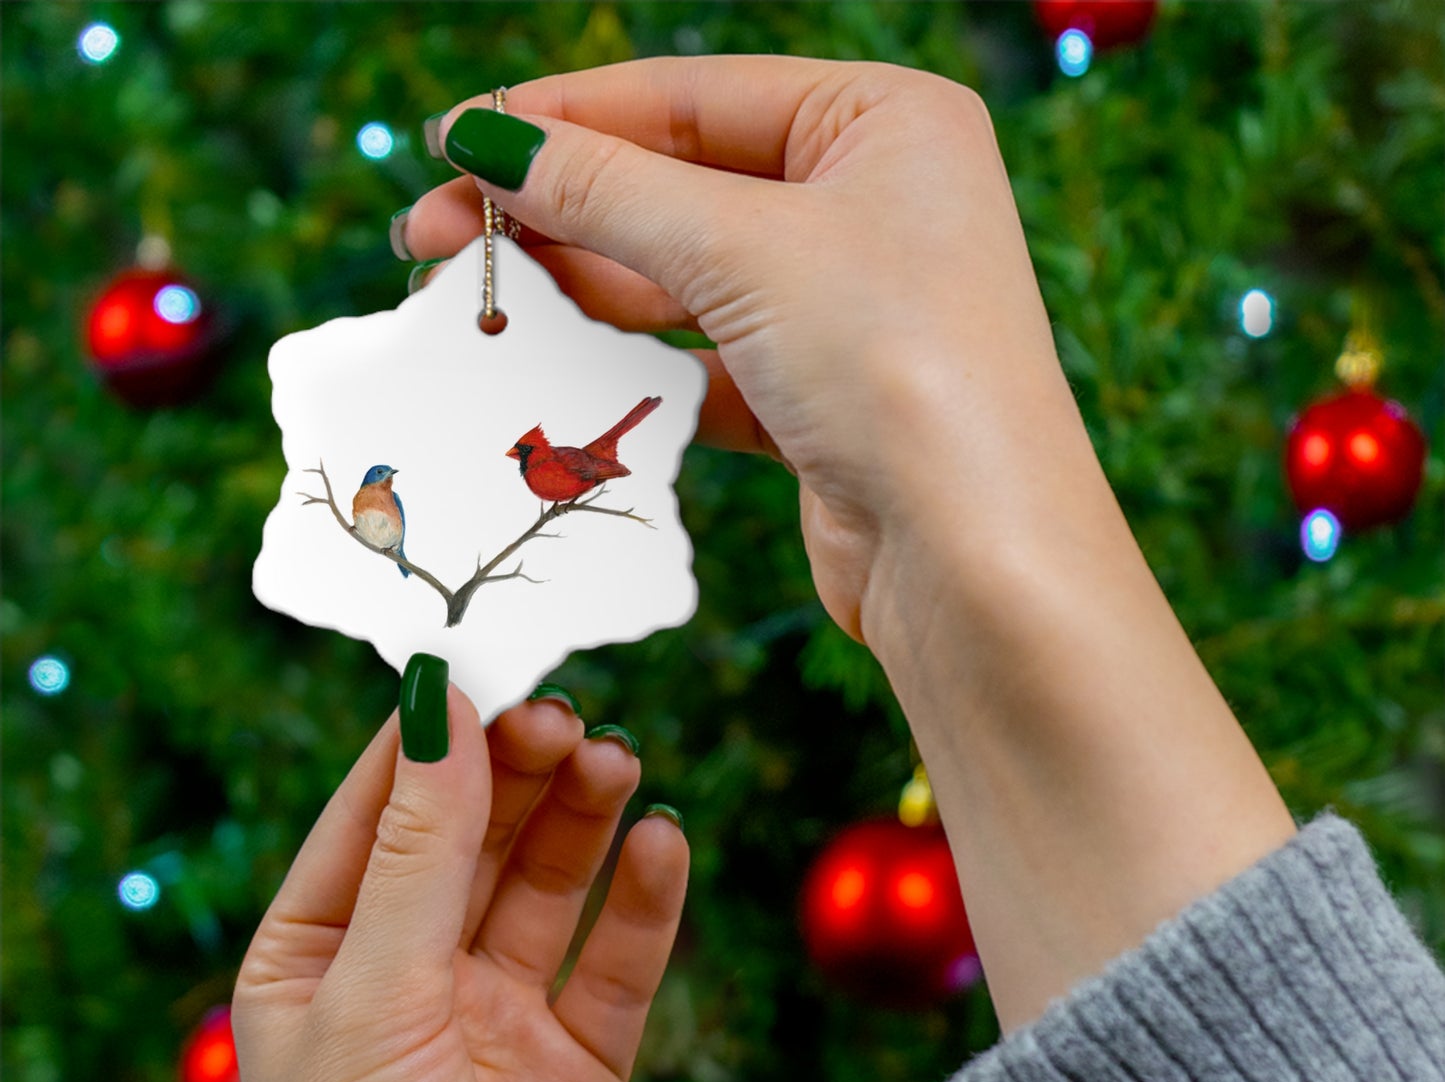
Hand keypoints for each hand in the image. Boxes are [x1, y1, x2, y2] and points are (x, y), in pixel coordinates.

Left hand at [233, 683, 686, 1081]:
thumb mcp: (375, 999)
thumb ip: (419, 851)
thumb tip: (438, 704)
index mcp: (318, 959)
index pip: (377, 811)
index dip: (432, 736)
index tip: (488, 662)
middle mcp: (408, 980)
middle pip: (474, 837)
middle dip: (519, 771)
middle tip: (570, 715)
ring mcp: (498, 1022)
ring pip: (549, 885)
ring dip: (584, 820)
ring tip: (620, 760)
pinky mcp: (580, 1067)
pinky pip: (617, 962)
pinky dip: (644, 902)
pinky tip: (664, 844)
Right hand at [405, 59, 1294, 1034]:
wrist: (974, 560)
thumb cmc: (898, 368)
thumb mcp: (743, 251)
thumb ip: (607, 191)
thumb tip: (487, 140)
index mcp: (882, 122)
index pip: (690, 97)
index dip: (564, 119)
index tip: (454, 144)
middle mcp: (871, 204)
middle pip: (679, 187)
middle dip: (556, 211)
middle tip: (433, 238)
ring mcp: (846, 307)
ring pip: (684, 280)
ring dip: (582, 290)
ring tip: (476, 301)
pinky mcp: (818, 399)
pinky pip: (703, 361)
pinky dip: (632, 365)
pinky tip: (554, 365)